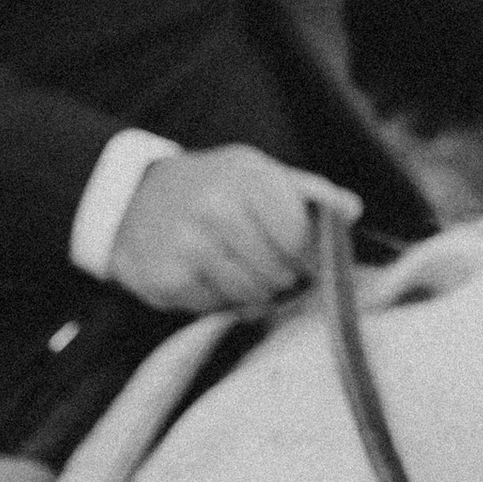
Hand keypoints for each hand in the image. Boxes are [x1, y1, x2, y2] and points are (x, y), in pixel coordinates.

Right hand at [105, 146, 360, 311]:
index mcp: (247, 178)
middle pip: (279, 272)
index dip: (304, 253)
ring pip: (251, 296)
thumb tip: (352, 210)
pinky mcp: (167, 280)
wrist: (130, 197)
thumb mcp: (256, 173)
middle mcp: (216, 209)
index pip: (299, 238)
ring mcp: (188, 246)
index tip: (297, 252)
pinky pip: (216, 308)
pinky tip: (205, 275)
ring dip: (252, 291)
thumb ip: (307, 192)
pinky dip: (217, 299)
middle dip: (280, 275)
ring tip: (236, 269)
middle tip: (265, 264)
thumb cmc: (209, 187)